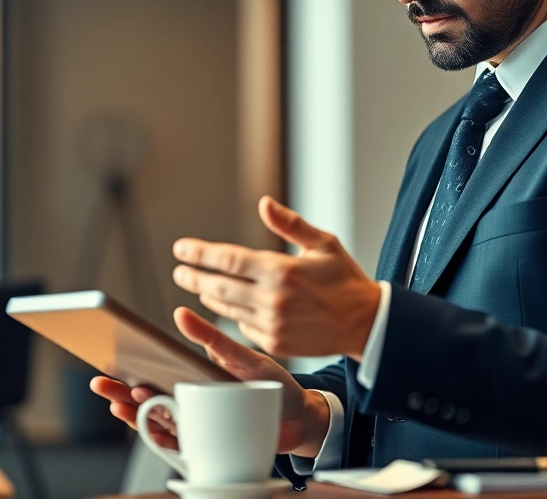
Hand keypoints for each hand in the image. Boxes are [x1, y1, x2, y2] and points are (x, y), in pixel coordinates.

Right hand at [89, 306, 330, 456]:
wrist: (300, 417)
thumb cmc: (272, 385)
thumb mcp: (243, 357)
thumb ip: (213, 340)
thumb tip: (180, 314)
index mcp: (192, 378)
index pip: (152, 373)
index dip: (127, 369)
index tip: (109, 360)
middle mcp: (189, 401)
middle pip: (146, 398)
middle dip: (120, 392)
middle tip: (100, 383)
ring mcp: (196, 423)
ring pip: (156, 421)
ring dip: (136, 415)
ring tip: (121, 403)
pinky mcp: (207, 444)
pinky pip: (178, 445)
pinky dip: (161, 438)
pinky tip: (151, 430)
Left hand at [171, 196, 380, 359]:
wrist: (366, 323)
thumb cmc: (345, 280)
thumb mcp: (323, 244)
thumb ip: (290, 224)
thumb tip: (264, 204)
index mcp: (282, 270)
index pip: (229, 259)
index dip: (200, 254)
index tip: (181, 249)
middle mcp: (273, 298)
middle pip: (219, 286)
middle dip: (194, 277)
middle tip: (180, 270)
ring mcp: (273, 323)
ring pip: (228, 309)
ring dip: (209, 296)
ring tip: (199, 286)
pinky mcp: (276, 343)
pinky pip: (243, 327)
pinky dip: (232, 316)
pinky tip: (228, 306)